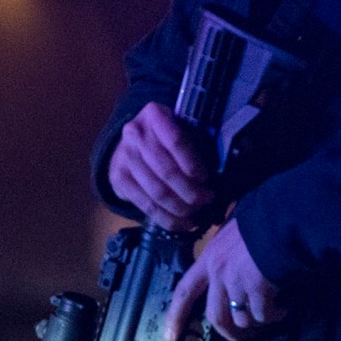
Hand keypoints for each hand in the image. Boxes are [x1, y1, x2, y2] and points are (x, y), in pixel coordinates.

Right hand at [108, 102, 217, 231]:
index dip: (192, 162)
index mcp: (154, 115)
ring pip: (156, 191)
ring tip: (196, 214)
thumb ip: (196, 142)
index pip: (176, 140)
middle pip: (165, 170)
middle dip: (189, 190)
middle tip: (206, 199)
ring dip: (180, 207)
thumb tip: (220, 172)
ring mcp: (124, 157)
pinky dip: (167, 219)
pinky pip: (146, 205)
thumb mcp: (180, 126)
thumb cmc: (166, 136)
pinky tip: (183, 224)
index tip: (206, 177)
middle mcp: (135, 134)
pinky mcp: (119, 179)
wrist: (130, 142)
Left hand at [166, 223, 284, 340]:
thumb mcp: (233, 232)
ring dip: (257, 322)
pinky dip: (274, 315)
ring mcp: (237, 283)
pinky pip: (263, 315)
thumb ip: (227, 252)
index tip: (170, 336)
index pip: (185, 291)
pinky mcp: (257, 290)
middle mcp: (218, 274)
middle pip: (216, 316)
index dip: (175, 316)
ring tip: (271, 313)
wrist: (282, 219)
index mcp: (209, 259)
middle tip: (243, 336)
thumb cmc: (260, 219)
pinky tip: (284, 307)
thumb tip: (232, 266)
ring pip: (242, 319)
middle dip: (229, 332)